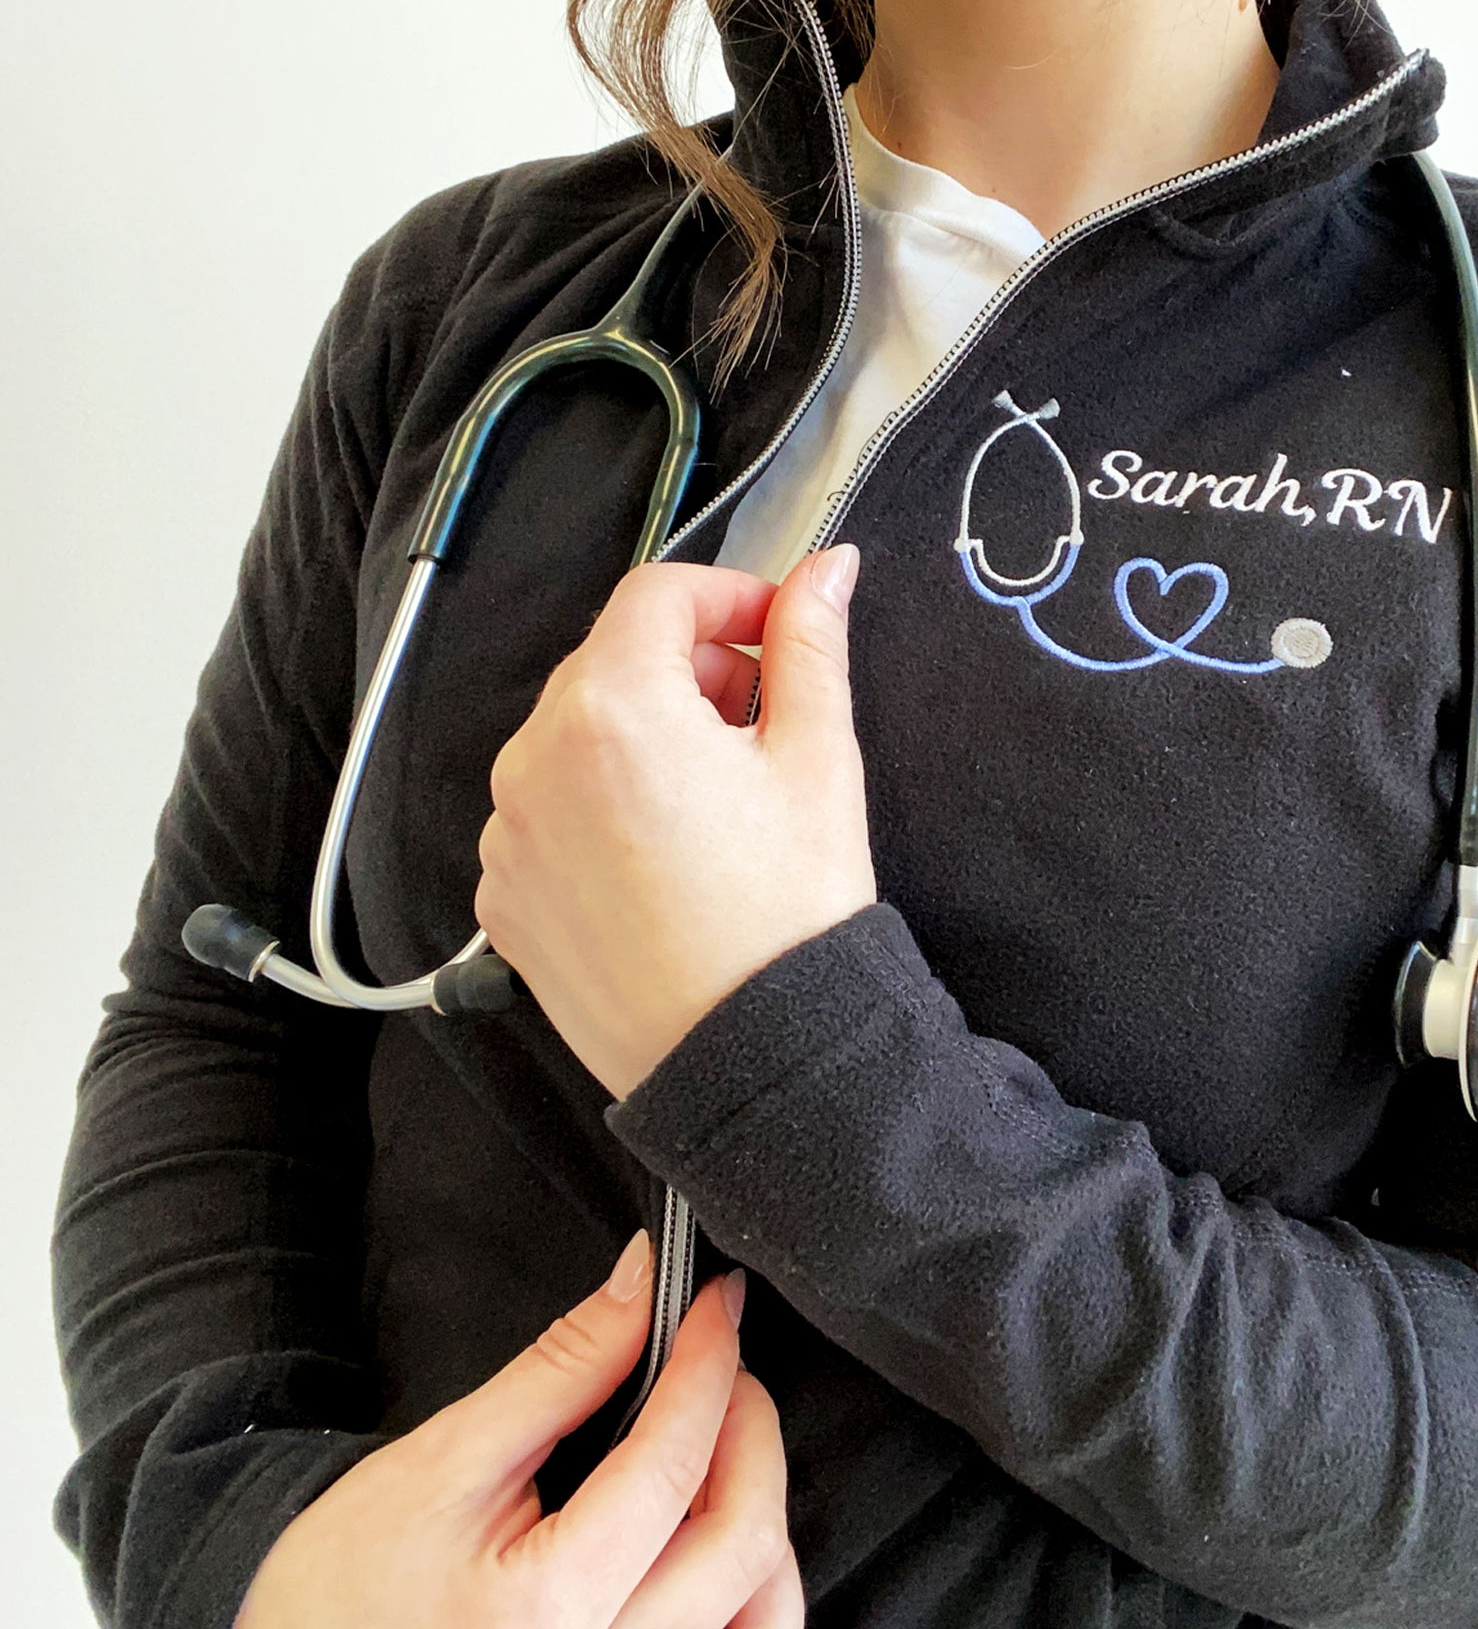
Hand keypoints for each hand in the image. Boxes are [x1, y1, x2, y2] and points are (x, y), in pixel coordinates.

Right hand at [229, 1233, 802, 1628]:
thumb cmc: (340, 1591)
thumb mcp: (442, 1464)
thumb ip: (559, 1372)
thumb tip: (644, 1283)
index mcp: (545, 1611)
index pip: (674, 1463)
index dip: (709, 1361)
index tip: (717, 1302)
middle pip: (743, 1540)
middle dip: (750, 1425)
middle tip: (719, 1360)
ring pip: (764, 1619)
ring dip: (764, 1516)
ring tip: (724, 1445)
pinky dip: (749, 1597)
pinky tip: (718, 1540)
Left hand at [476, 543, 877, 1098]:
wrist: (753, 1060)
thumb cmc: (789, 917)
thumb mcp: (817, 761)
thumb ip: (810, 644)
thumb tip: (825, 568)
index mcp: (614, 708)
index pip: (657, 594)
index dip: (727, 597)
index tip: (771, 633)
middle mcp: (536, 760)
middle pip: (608, 661)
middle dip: (686, 669)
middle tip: (758, 720)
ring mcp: (507, 833)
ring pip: (572, 736)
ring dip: (640, 735)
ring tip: (714, 797)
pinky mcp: (501, 896)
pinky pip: (543, 812)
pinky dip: (597, 807)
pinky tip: (664, 854)